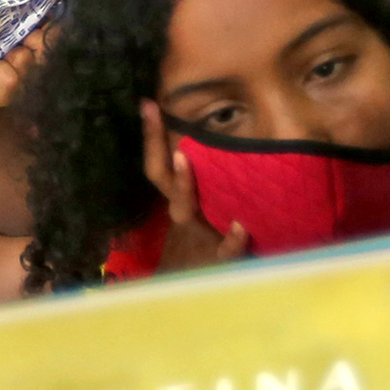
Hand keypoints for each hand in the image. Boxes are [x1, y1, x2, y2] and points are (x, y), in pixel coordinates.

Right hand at [139, 101, 247, 269]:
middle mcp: (182, 209)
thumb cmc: (208, 234)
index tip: (149, 103)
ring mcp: (198, 232)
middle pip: (163, 179)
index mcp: (178, 195)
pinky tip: (240, 228)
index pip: (158, 162)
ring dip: (183, 187)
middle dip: (158, 150)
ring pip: (184, 210)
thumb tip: (213, 136)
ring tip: (185, 162)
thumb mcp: (204, 204)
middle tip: (160, 114)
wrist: (199, 285)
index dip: (151, 135)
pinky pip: (224, 249)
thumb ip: (206, 177)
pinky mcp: (219, 257)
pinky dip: (231, 239)